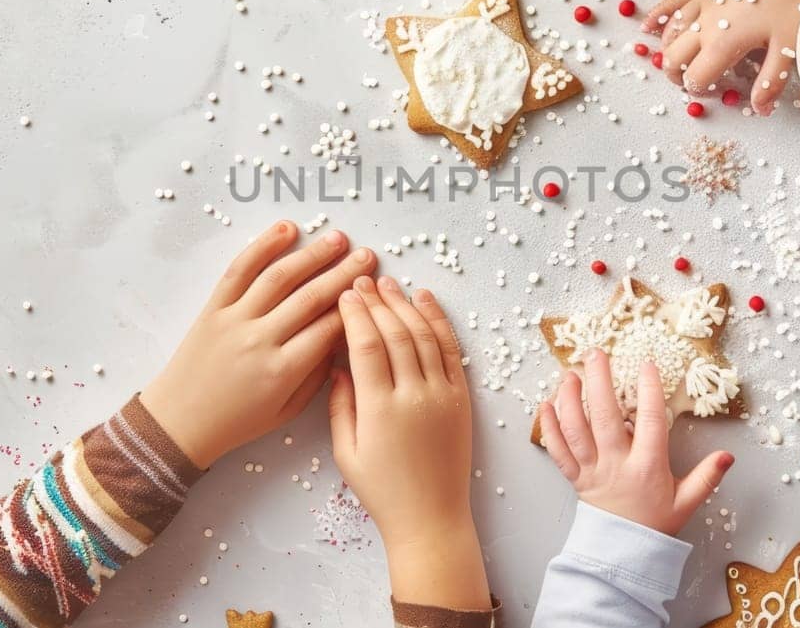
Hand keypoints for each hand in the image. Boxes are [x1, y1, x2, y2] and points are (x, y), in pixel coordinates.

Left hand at [139, 221, 376, 467]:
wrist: (180, 421)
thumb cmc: (238, 421)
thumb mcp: (288, 411)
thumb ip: (318, 375)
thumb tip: (342, 338)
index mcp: (282, 371)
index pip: (328, 329)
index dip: (353, 308)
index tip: (371, 291)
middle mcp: (259, 341)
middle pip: (310, 298)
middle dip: (344, 274)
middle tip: (368, 256)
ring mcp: (234, 320)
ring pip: (279, 278)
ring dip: (312, 254)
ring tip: (338, 239)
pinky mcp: (213, 308)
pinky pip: (239, 270)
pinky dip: (263, 246)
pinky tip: (287, 230)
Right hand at [328, 277, 488, 609]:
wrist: (431, 519)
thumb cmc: (382, 492)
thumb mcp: (346, 452)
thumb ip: (340, 405)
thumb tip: (338, 365)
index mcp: (380, 409)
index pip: (365, 345)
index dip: (355, 315)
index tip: (345, 295)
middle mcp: (414, 396)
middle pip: (395, 333)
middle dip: (377, 302)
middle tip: (363, 280)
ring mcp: (442, 395)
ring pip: (424, 336)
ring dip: (406, 305)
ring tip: (389, 284)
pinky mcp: (462, 399)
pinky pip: (451, 351)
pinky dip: (439, 322)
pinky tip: (425, 302)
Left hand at [538, 349, 732, 535]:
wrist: (624, 553)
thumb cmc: (654, 522)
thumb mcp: (687, 501)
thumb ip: (707, 477)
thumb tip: (728, 455)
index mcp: (647, 467)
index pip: (649, 421)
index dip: (649, 390)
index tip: (647, 364)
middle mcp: (617, 464)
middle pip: (605, 418)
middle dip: (599, 382)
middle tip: (596, 353)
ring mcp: (592, 470)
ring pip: (576, 430)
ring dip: (570, 400)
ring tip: (569, 373)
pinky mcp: (574, 477)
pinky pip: (557, 451)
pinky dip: (549, 428)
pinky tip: (545, 405)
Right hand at [641, 0, 799, 114]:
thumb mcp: (789, 46)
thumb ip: (770, 81)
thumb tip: (759, 109)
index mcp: (721, 44)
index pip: (695, 78)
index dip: (700, 91)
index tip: (716, 92)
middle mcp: (702, 24)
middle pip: (673, 58)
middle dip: (677, 76)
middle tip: (693, 81)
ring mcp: (700, 1)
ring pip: (668, 33)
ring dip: (668, 51)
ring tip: (678, 61)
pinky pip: (672, 2)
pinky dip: (658, 16)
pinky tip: (648, 25)